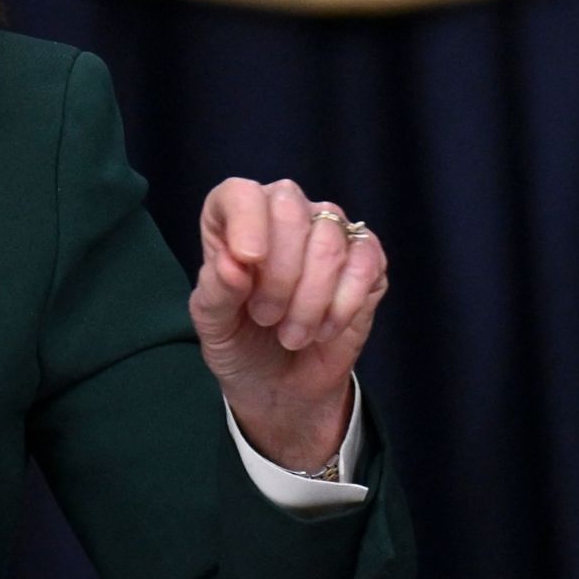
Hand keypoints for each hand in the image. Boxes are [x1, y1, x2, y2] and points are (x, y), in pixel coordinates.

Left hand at [190, 177, 389, 471]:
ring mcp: (327, 233)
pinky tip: (324, 330)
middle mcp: (283, 214)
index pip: (241, 193)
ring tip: (291, 334)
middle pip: (289, 209)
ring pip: (328, 240)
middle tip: (265, 316)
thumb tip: (233, 262)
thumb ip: (217, 290)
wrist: (281, 385)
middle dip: (278, 274)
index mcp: (234, 220)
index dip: (246, 221)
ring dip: (308, 299)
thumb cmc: (240, 342)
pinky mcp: (366, 260)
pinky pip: (365, 263)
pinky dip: (343, 304)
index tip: (248, 261)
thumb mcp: (213, 324)